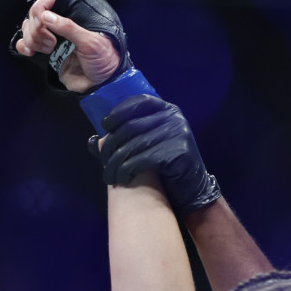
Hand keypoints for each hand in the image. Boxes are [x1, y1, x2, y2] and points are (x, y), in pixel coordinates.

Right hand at [12, 0, 121, 91]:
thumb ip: (69, 28)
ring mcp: (51, 38)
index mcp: (74, 15)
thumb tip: (46, 16)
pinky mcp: (45, 53)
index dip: (42, 6)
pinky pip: (25, 44)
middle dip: (37, 28)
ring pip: (28, 28)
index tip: (43, 20)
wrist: (101, 84)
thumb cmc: (103, 60)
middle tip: (52, 43)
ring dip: (32, 38)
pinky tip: (30, 52)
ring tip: (49, 50)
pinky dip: (23, 46)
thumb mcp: (91, 42)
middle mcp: (60, 23)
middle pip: (35, 14)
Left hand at [95, 95, 221, 218]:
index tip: (105, 127)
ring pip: (133, 145)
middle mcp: (174, 118)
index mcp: (168, 110)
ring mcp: (178, 134)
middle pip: (131, 126)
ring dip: (116, 163)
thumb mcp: (153, 141)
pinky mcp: (177, 153)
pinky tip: (122, 178)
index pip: (138, 103)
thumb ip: (134, 134)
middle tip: (103, 161)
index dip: (118, 113)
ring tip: (109, 175)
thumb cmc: (167, 164)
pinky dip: (127, 171)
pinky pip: (142, 160)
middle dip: (111, 145)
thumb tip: (98, 138)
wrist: (192, 187)